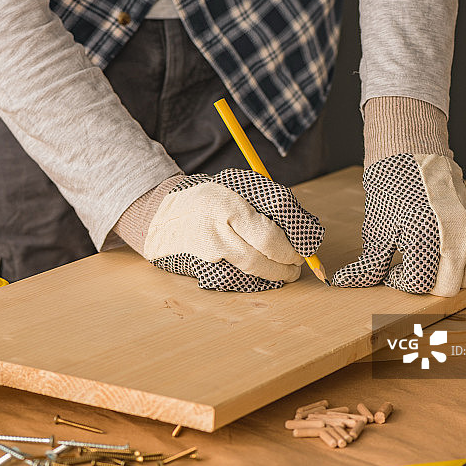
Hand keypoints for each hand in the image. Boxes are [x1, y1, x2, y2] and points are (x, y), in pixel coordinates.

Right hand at [115, 169, 323, 291]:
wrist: (161, 216)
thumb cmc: (208, 198)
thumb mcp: (239, 186)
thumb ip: (271, 202)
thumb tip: (305, 228)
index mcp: (228, 206)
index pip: (271, 233)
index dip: (293, 246)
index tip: (303, 249)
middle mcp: (215, 232)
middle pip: (262, 256)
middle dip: (287, 264)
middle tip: (297, 266)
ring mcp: (206, 253)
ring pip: (251, 271)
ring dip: (274, 275)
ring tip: (285, 272)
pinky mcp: (201, 269)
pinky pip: (236, 278)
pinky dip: (255, 279)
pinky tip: (263, 274)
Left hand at [331, 153, 465, 296]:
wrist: (408, 152)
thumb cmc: (390, 189)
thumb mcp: (375, 230)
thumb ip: (368, 264)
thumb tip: (345, 282)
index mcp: (427, 238)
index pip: (420, 284)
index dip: (400, 282)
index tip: (390, 270)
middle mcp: (455, 235)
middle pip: (449, 287)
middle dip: (426, 285)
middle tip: (407, 270)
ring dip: (449, 277)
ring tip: (425, 262)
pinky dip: (463, 261)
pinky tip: (439, 249)